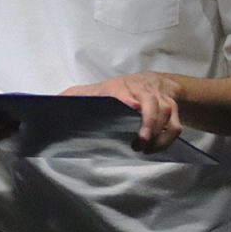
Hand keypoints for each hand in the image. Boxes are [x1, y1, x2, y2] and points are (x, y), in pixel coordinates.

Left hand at [61, 73, 184, 152]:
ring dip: (158, 134)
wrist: (156, 82)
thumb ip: (75, 95)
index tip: (130, 106)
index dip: (127, 97)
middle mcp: (143, 90)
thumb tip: (54, 102)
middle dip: (148, 124)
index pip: (123, 90)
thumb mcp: (96, 90)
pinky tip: (156, 149)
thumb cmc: (120, 90)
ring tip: (146, 150)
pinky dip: (168, 139)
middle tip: (139, 144)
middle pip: (150, 103)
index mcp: (120, 87)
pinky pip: (176, 125)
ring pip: (166, 113)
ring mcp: (160, 99)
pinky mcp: (173, 108)